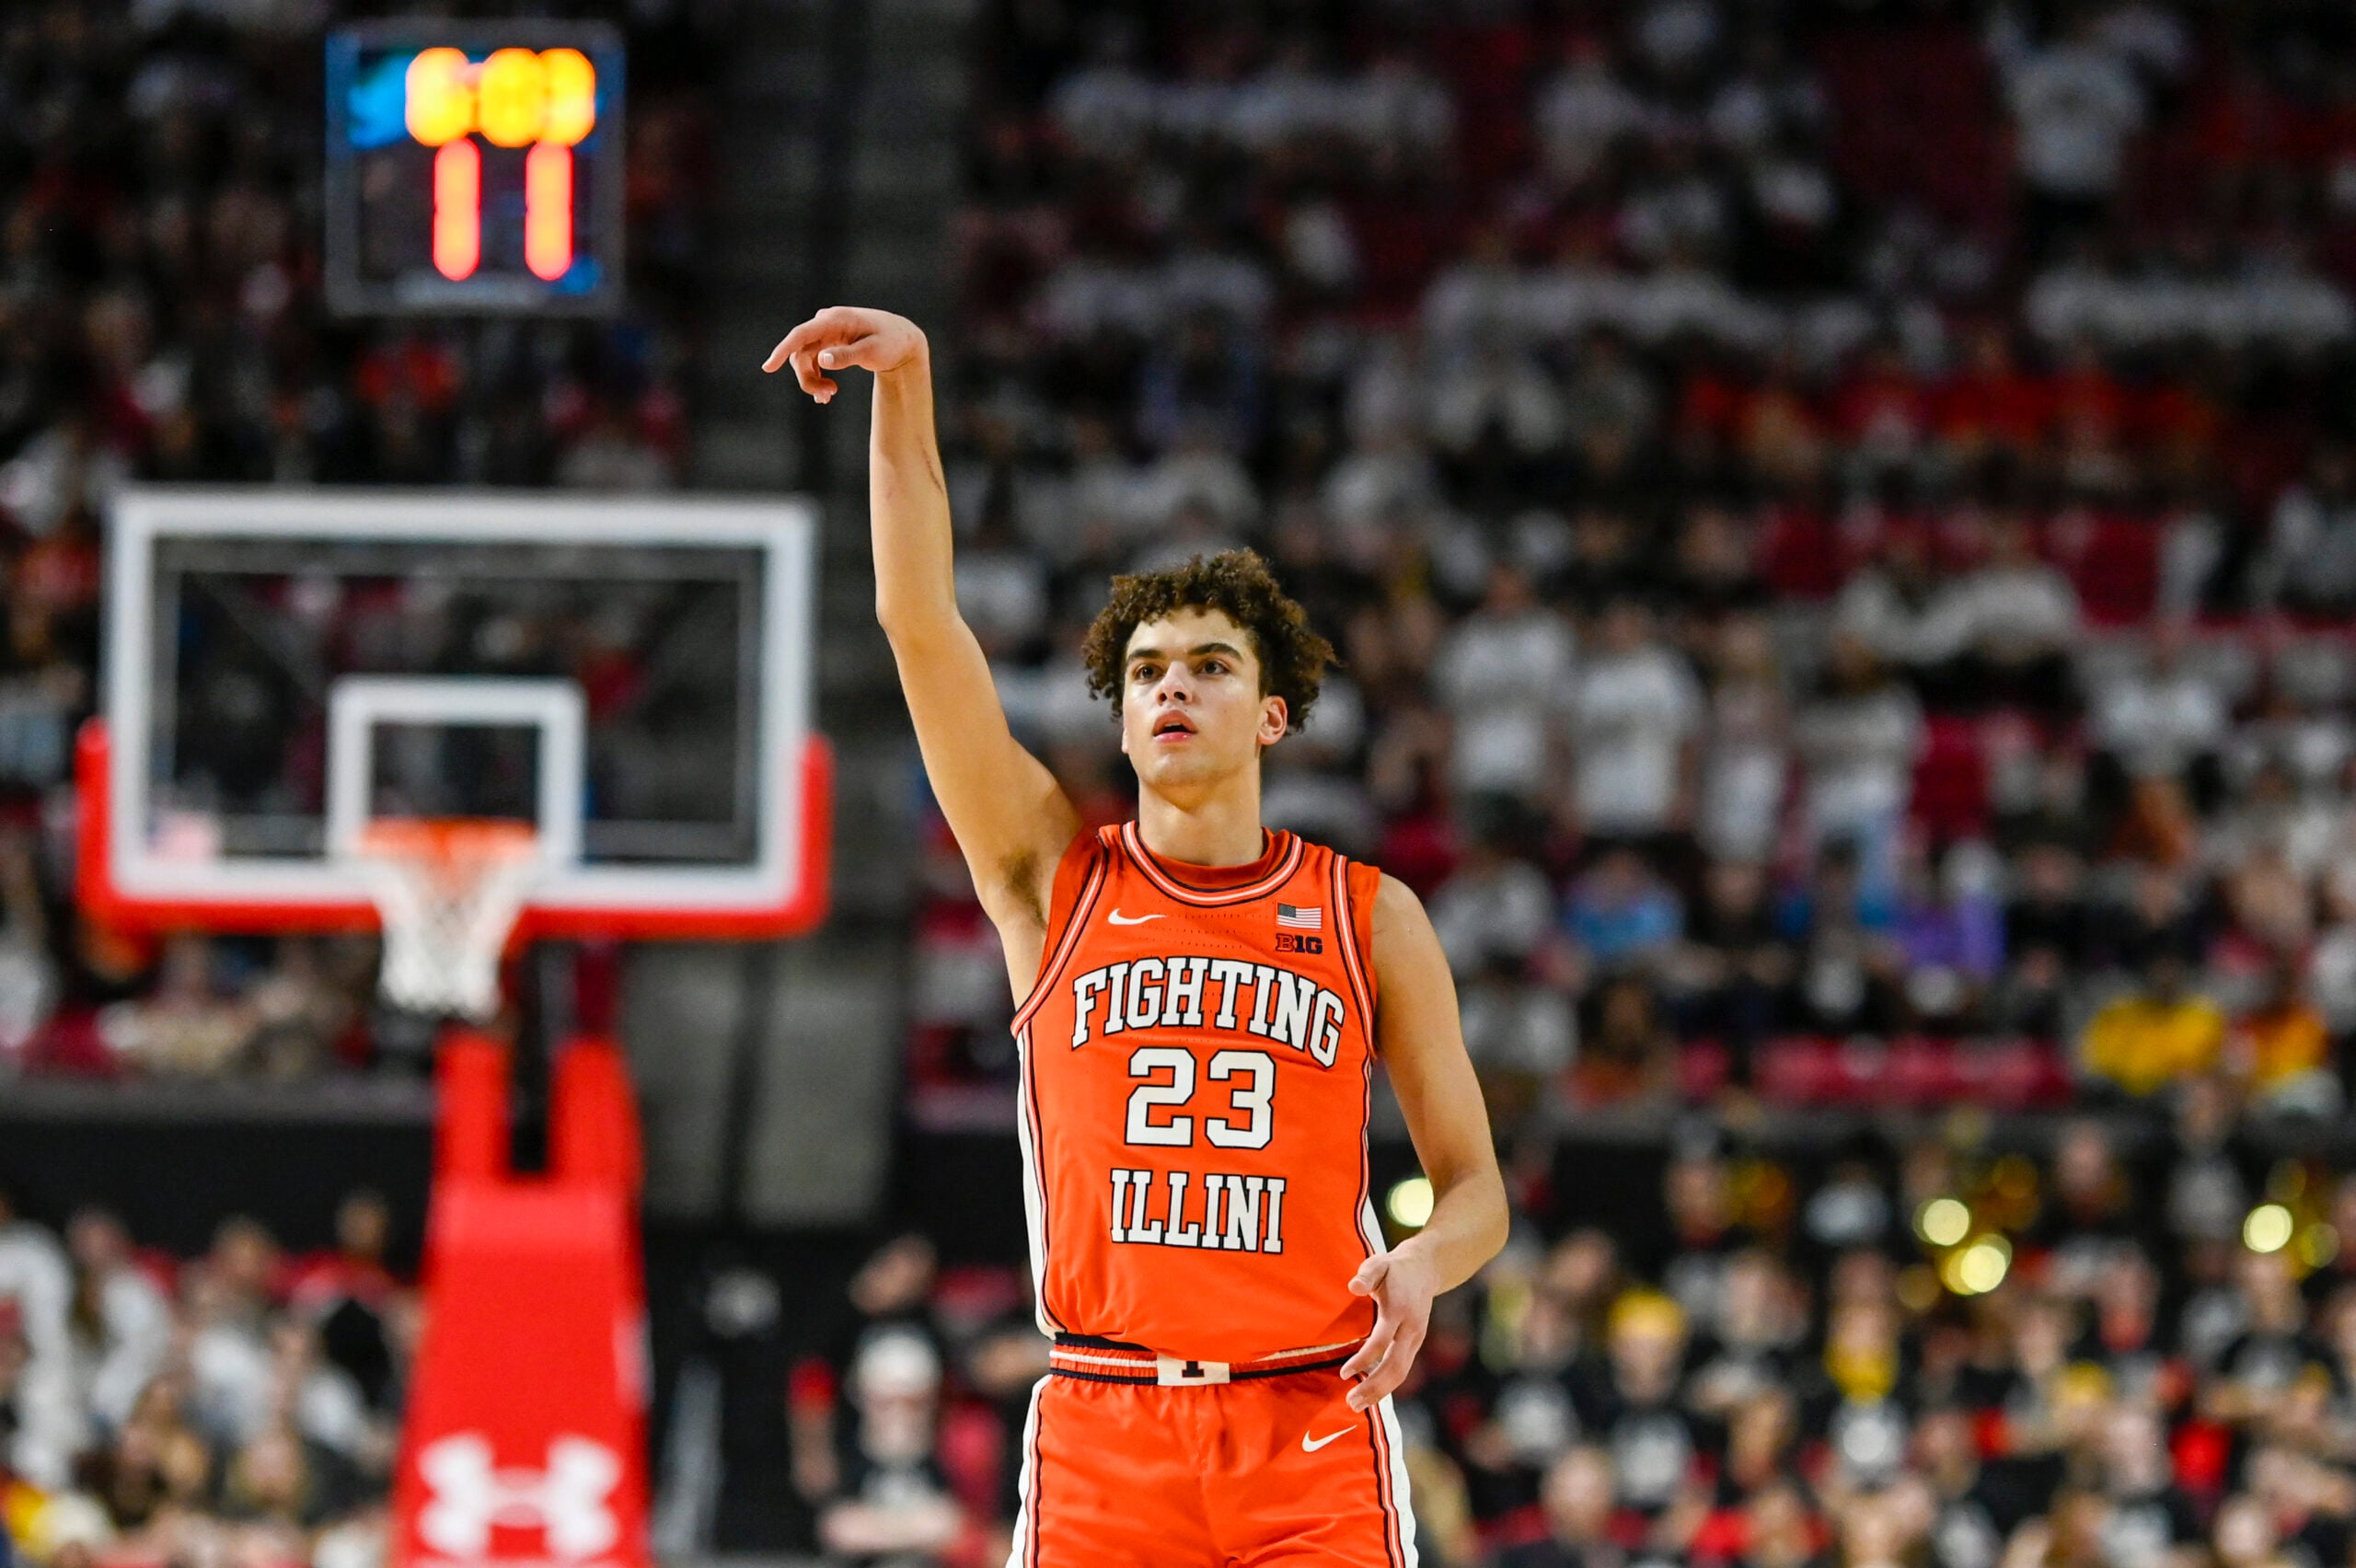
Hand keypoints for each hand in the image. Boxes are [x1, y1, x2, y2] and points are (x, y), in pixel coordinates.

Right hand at [761, 306, 925, 402]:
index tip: (768, 367)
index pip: (801, 334)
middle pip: (801, 352)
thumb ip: (847, 356)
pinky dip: (817, 377)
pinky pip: (813, 360)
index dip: (783, 350)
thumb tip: (821, 360)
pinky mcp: (829, 341)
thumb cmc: (891, 343)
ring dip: (812, 380)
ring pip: (805, 358)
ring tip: (829, 397)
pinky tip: (826, 394)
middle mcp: (826, 322)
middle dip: (808, 378)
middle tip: (827, 397)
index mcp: (836, 320)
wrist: (903, 340)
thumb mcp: (873, 353)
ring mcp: (826, 331)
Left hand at [1339, 1241, 1438, 1411]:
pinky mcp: (1416, 1344)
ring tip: (1358, 1404)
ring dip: (1381, 1391)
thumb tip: (1354, 1286)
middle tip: (1351, 1402)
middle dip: (1374, 1386)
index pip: (1382, 1341)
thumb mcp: (1379, 1264)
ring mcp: (1416, 1338)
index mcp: (1400, 1310)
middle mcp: (1412, 1329)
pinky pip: (1403, 1369)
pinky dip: (1388, 1385)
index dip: (1364, 1359)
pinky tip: (1371, 1394)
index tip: (1344, 1373)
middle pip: (1395, 1365)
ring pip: (1401, 1372)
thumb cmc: (1394, 1268)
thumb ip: (1367, 1275)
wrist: (1426, 1269)